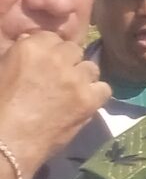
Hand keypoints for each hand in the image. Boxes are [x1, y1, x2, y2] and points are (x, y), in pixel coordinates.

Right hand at [0, 33, 107, 178]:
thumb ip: (19, 55)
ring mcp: (76, 78)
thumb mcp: (1, 71)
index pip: (51, 37)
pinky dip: (95, 94)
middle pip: (73, 50)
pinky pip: (103, 89)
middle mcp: (57, 58)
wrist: (6, 141)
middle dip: (66, 62)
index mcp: (31, 48)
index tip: (45, 63)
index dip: (49, 51)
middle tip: (57, 79)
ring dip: (81, 77)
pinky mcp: (89, 99)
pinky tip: (83, 103)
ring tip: (70, 92)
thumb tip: (31, 40)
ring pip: (90, 68)